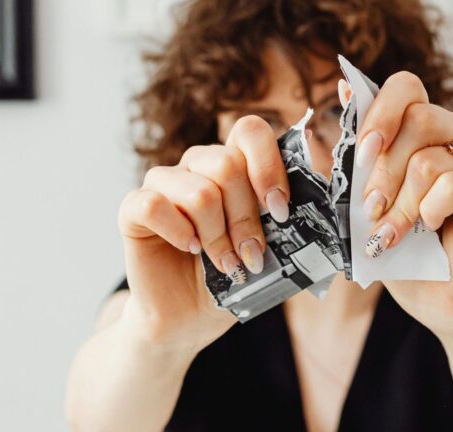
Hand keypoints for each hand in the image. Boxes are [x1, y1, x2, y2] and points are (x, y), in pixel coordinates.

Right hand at [117, 116, 290, 350]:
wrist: (192, 317)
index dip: (268, 166)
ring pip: (198, 191)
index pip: (250, 131)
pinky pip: (154, 205)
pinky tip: (190, 249)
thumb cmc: (233, 278)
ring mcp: (163, 183)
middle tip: (252, 253)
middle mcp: (196, 165)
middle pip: (226, 164)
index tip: (280, 210)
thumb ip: (290, 219)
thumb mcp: (272, 247)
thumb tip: (319, 198)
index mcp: (233, 166)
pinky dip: (179, 232)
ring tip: (225, 262)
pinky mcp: (133, 208)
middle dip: (247, 218)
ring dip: (218, 236)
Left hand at [348, 72, 452, 331]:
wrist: (430, 295)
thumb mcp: (360, 196)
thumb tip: (344, 88)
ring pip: (430, 160)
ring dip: (401, 205)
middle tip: (371, 209)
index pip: (406, 87)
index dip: (381, 112)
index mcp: (419, 129)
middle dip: (384, 172)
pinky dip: (431, 212)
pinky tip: (431, 228)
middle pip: (419, 117)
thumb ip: (353, 150)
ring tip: (392, 233)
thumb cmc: (398, 244)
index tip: (364, 152)